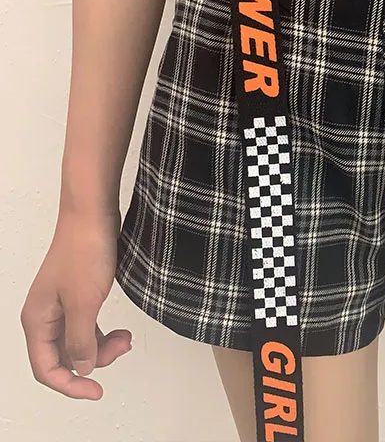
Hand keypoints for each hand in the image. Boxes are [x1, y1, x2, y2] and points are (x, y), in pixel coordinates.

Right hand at [20, 208, 131, 399]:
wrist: (93, 214)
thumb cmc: (84, 251)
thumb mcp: (85, 303)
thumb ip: (81, 340)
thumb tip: (83, 367)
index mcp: (37, 320)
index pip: (46, 368)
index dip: (71, 385)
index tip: (97, 391)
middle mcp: (45, 314)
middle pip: (64, 356)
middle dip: (93, 360)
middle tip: (121, 348)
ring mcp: (61, 303)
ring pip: (79, 340)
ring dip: (102, 345)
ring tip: (126, 339)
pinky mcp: (78, 292)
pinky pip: (87, 323)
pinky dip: (104, 330)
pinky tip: (120, 330)